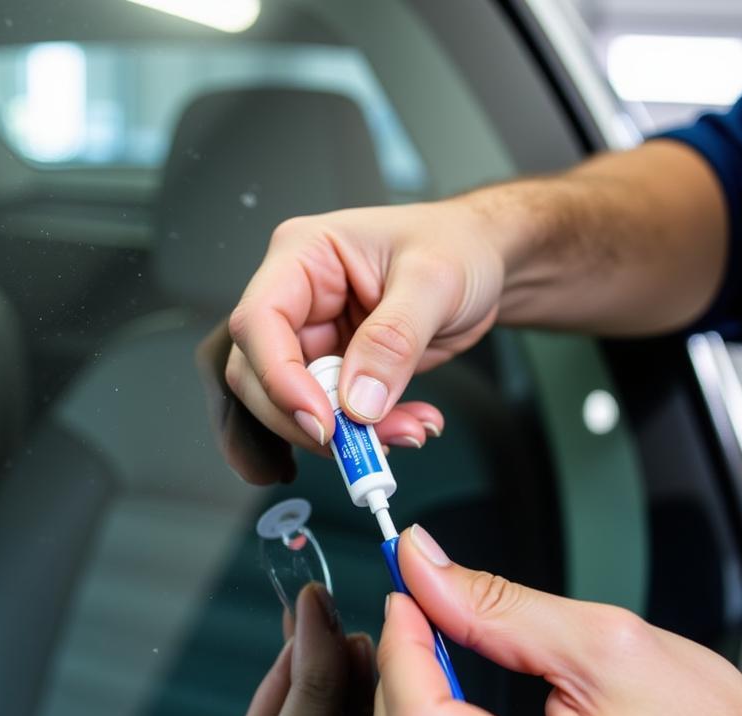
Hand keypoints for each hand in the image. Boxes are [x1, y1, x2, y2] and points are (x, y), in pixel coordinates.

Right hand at [224, 200, 504, 451]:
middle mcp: (297, 299)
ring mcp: (313, 339)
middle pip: (259, 375)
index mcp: (302, 255)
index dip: (278, 377)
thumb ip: (393, 339)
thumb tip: (358, 400)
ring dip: (345, 434)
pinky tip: (408, 425)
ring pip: (294, 406)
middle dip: (308, 418)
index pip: (259, 322)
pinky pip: (333, 417)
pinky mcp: (335, 372)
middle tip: (361, 443)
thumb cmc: (456, 245)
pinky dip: (368, 435)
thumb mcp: (433, 281)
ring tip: (407, 431)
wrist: (483, 262)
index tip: (321, 420)